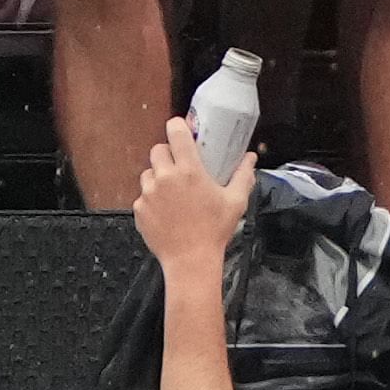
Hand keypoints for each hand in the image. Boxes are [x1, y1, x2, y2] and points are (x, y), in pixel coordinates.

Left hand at [135, 116, 254, 274]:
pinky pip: (142, 196)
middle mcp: (165, 177)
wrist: (190, 261)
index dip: (177, 127)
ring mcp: (149, 193)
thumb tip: (250, 158)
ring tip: (173, 194)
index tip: (183, 132)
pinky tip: (166, 212)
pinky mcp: (139, 209)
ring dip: (158, 177)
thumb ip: (243, 175)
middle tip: (180, 168)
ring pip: (148, 173)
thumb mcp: (235, 202)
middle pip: (158, 150)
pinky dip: (152, 200)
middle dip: (168, 155)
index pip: (175, 132)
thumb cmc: (215, 231)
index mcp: (189, 170)